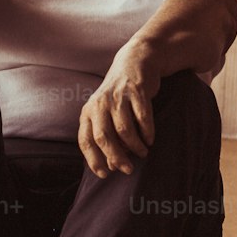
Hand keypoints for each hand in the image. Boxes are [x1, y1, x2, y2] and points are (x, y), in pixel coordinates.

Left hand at [78, 48, 160, 177]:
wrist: (135, 61)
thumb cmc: (119, 95)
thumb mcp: (107, 114)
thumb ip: (107, 138)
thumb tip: (111, 166)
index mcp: (88, 111)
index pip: (86, 141)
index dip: (94, 160)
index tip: (105, 175)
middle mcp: (100, 104)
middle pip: (104, 138)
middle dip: (117, 157)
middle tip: (128, 169)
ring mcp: (118, 97)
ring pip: (124, 130)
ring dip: (135, 147)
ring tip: (143, 153)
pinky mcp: (136, 91)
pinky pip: (142, 118)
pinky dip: (147, 132)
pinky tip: (150, 140)